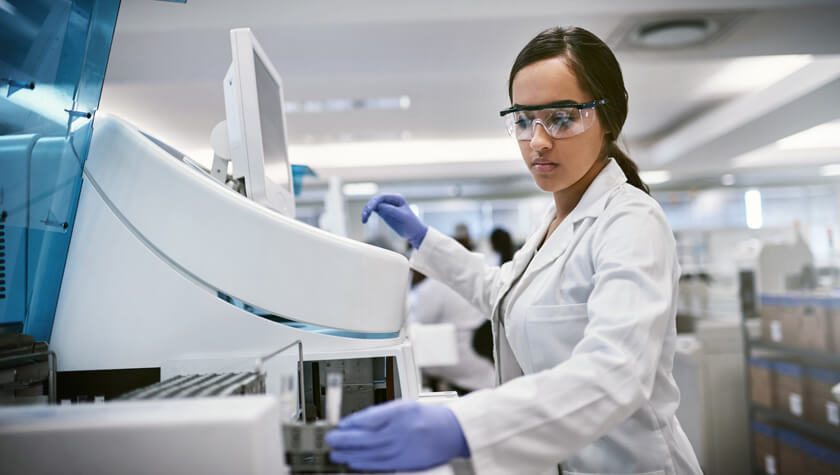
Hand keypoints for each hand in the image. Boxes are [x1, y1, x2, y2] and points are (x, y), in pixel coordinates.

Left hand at [325, 400, 469, 471]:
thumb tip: (358, 420)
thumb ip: (382, 413)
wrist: (452, 431)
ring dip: (351, 453)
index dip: (352, 422)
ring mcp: (404, 447)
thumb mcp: (405, 405)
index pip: (370, 418)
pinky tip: (354, 462)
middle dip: (345, 439)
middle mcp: (401, 430)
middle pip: (367, 436)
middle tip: (331, 439)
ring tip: (336, 453)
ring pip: (371, 452)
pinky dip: (365, 464)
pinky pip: (382, 464)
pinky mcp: (406, 462)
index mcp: (401, 412)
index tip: (340, 424)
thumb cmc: (429, 417)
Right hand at [361, 194, 427, 247]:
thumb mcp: (401, 217)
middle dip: (368, 207)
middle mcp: (391, 200)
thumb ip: (391, 210)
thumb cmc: (411, 224)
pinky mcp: (384, 212)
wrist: (414, 233)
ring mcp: (387, 206)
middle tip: (364, 216)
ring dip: (367, 211)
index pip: (382, 197)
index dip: (373, 203)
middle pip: (375, 200)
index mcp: (397, 198)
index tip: (369, 210)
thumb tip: (378, 206)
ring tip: (363, 219)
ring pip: (373, 205)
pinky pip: (374, 210)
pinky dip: (368, 214)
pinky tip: (365, 219)